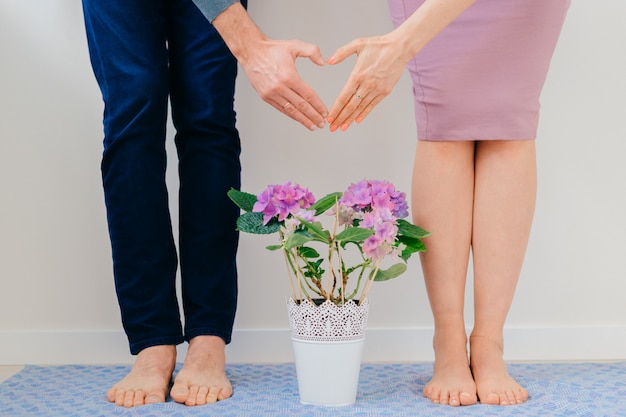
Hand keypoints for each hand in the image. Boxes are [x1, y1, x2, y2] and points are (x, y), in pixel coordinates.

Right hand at [212, 3, 327, 130]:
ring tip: (313, 126)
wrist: (251, 51)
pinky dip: (291, 115)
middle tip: (322, 124)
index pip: (308, 95)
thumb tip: (323, 62)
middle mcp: (280, 87)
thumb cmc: (272, 49)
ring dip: (303, 120)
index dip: (318, 106)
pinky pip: (281, 108)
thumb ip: (312, 51)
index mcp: (289, 76)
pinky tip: (298, 119)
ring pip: (291, 110)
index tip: (325, 113)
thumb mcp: (295, 45)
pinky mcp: (265, 96)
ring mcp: (272, 93)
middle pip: (301, 106)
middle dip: (313, 116)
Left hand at [327, 34, 407, 131]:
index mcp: (358, 74)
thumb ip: (342, 52)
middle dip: (340, 118)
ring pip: (361, 108)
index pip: (344, 96)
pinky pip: (372, 105)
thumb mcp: (358, 44)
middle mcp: (366, 84)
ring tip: (343, 127)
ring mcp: (376, 89)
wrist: (400, 48)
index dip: (336, 109)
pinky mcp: (385, 91)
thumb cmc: (379, 45)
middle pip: (351, 106)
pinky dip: (364, 114)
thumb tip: (329, 61)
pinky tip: (357, 120)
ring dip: (351, 119)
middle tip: (333, 128)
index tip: (330, 117)